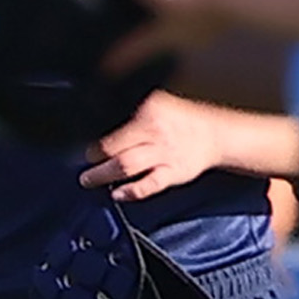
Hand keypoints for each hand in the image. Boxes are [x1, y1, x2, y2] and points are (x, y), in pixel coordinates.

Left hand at [79, 94, 226, 199]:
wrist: (215, 135)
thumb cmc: (182, 121)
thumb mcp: (157, 105)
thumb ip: (132, 114)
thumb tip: (99, 128)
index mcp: (150, 110)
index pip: (114, 122)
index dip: (94, 136)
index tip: (83, 143)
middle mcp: (155, 131)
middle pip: (115, 145)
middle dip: (95, 157)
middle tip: (83, 164)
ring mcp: (164, 154)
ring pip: (127, 165)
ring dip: (103, 174)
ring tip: (89, 180)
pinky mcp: (173, 173)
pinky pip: (149, 184)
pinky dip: (131, 191)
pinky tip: (118, 194)